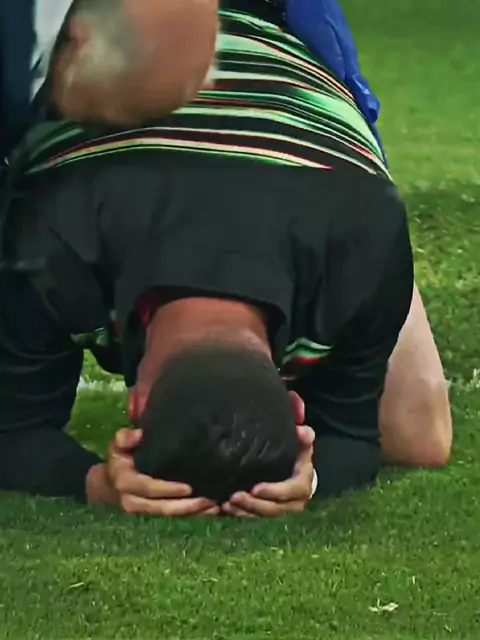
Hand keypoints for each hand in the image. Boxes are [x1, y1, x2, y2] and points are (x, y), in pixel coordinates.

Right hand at [87, 428, 219, 515]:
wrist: (109, 484)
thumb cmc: (119, 458)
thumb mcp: (118, 445)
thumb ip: (125, 438)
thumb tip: (139, 434)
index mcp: (125, 482)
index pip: (149, 488)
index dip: (169, 489)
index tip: (189, 488)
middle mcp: (132, 501)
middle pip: (163, 507)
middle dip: (187, 506)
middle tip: (210, 500)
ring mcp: (143, 511)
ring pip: (170, 515)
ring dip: (193, 513)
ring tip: (215, 507)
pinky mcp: (152, 515)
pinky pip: (173, 517)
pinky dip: (191, 515)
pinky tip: (209, 512)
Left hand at [222, 424, 315, 517]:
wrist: (298, 471)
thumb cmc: (297, 456)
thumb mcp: (302, 446)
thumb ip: (304, 437)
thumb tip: (302, 430)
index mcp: (302, 487)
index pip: (290, 492)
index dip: (274, 492)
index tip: (255, 488)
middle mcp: (293, 503)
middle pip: (273, 508)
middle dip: (253, 504)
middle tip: (234, 497)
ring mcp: (280, 510)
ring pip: (261, 515)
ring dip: (244, 511)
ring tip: (227, 504)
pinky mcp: (267, 512)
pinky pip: (253, 517)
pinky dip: (239, 513)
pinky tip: (225, 508)